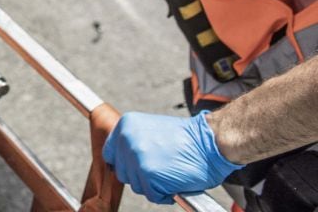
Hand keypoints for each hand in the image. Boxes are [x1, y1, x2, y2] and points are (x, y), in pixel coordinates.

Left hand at [103, 111, 242, 203]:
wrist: (210, 141)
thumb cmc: (187, 138)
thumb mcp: (150, 129)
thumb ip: (134, 141)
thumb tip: (123, 158)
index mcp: (125, 126)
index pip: (110, 153)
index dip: (122, 163)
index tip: (133, 167)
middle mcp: (126, 140)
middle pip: (122, 172)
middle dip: (140, 176)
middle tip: (160, 170)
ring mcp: (136, 158)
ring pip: (137, 185)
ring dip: (153, 185)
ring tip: (170, 173)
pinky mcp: (149, 175)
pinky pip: (152, 195)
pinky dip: (164, 194)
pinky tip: (175, 181)